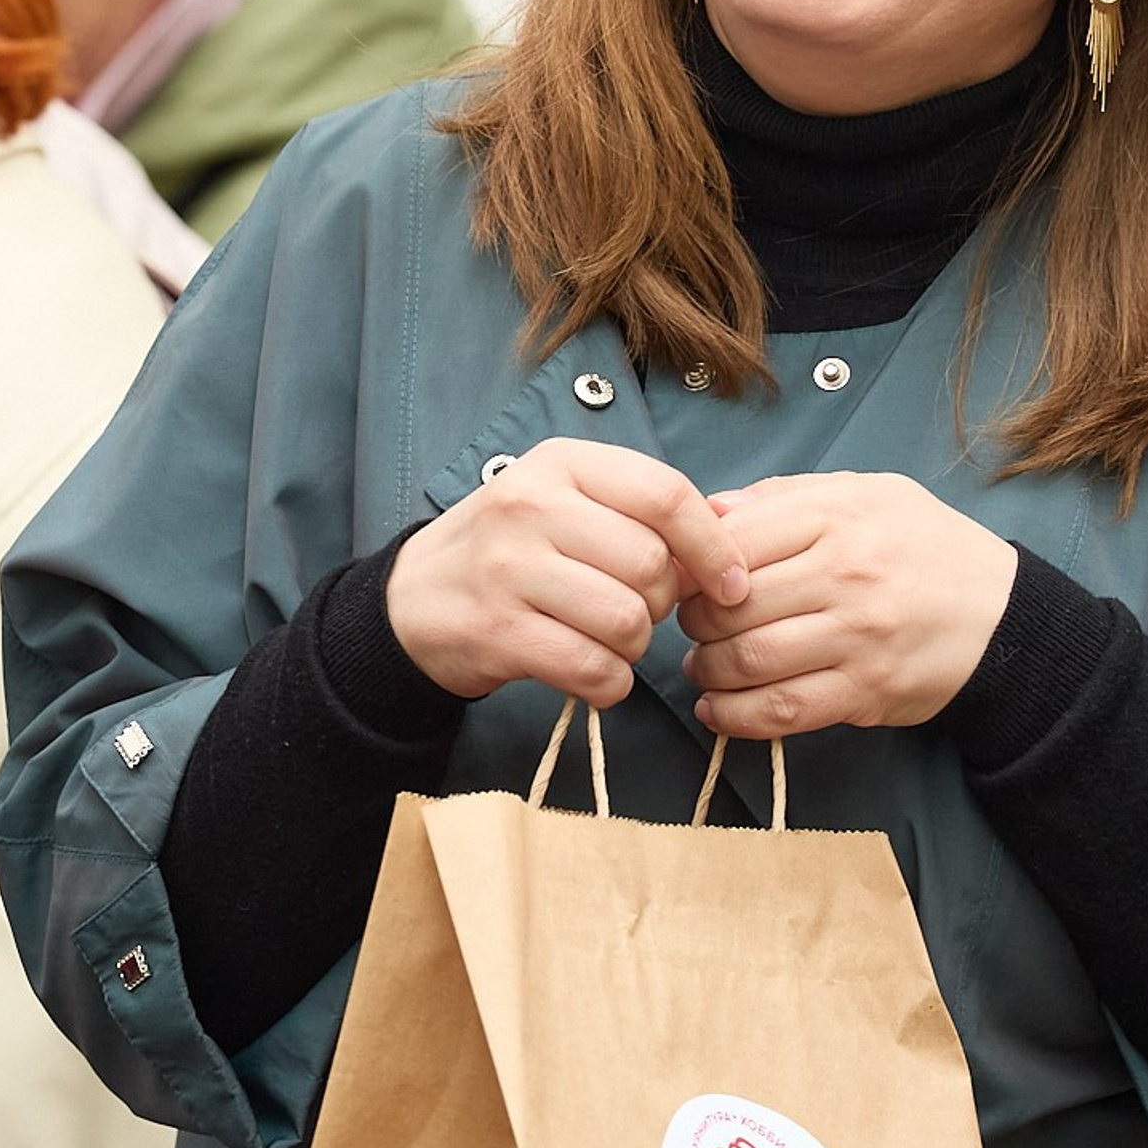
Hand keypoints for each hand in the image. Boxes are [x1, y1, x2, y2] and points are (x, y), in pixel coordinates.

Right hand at [387, 438, 749, 705]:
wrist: (412, 601)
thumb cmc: (510, 551)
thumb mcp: (565, 501)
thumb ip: (641, 510)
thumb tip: (735, 535)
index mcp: (560, 463)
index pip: (665, 495)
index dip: (713, 546)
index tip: (732, 583)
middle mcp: (530, 506)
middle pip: (651, 566)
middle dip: (662, 604)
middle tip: (636, 612)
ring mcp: (509, 568)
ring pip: (627, 621)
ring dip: (635, 647)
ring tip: (609, 642)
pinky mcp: (498, 631)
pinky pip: (592, 669)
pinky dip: (609, 684)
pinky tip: (593, 675)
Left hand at [678, 472, 1016, 735]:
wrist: (1003, 616)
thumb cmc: (924, 548)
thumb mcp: (867, 495)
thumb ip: (785, 497)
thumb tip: (712, 510)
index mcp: (840, 516)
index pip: (734, 541)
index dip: (693, 566)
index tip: (685, 580)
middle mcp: (847, 574)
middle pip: (732, 605)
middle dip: (694, 622)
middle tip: (692, 626)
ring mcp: (857, 636)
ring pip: (749, 660)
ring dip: (708, 671)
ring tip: (703, 667)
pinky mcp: (866, 689)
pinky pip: (783, 709)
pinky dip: (736, 717)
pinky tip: (718, 711)